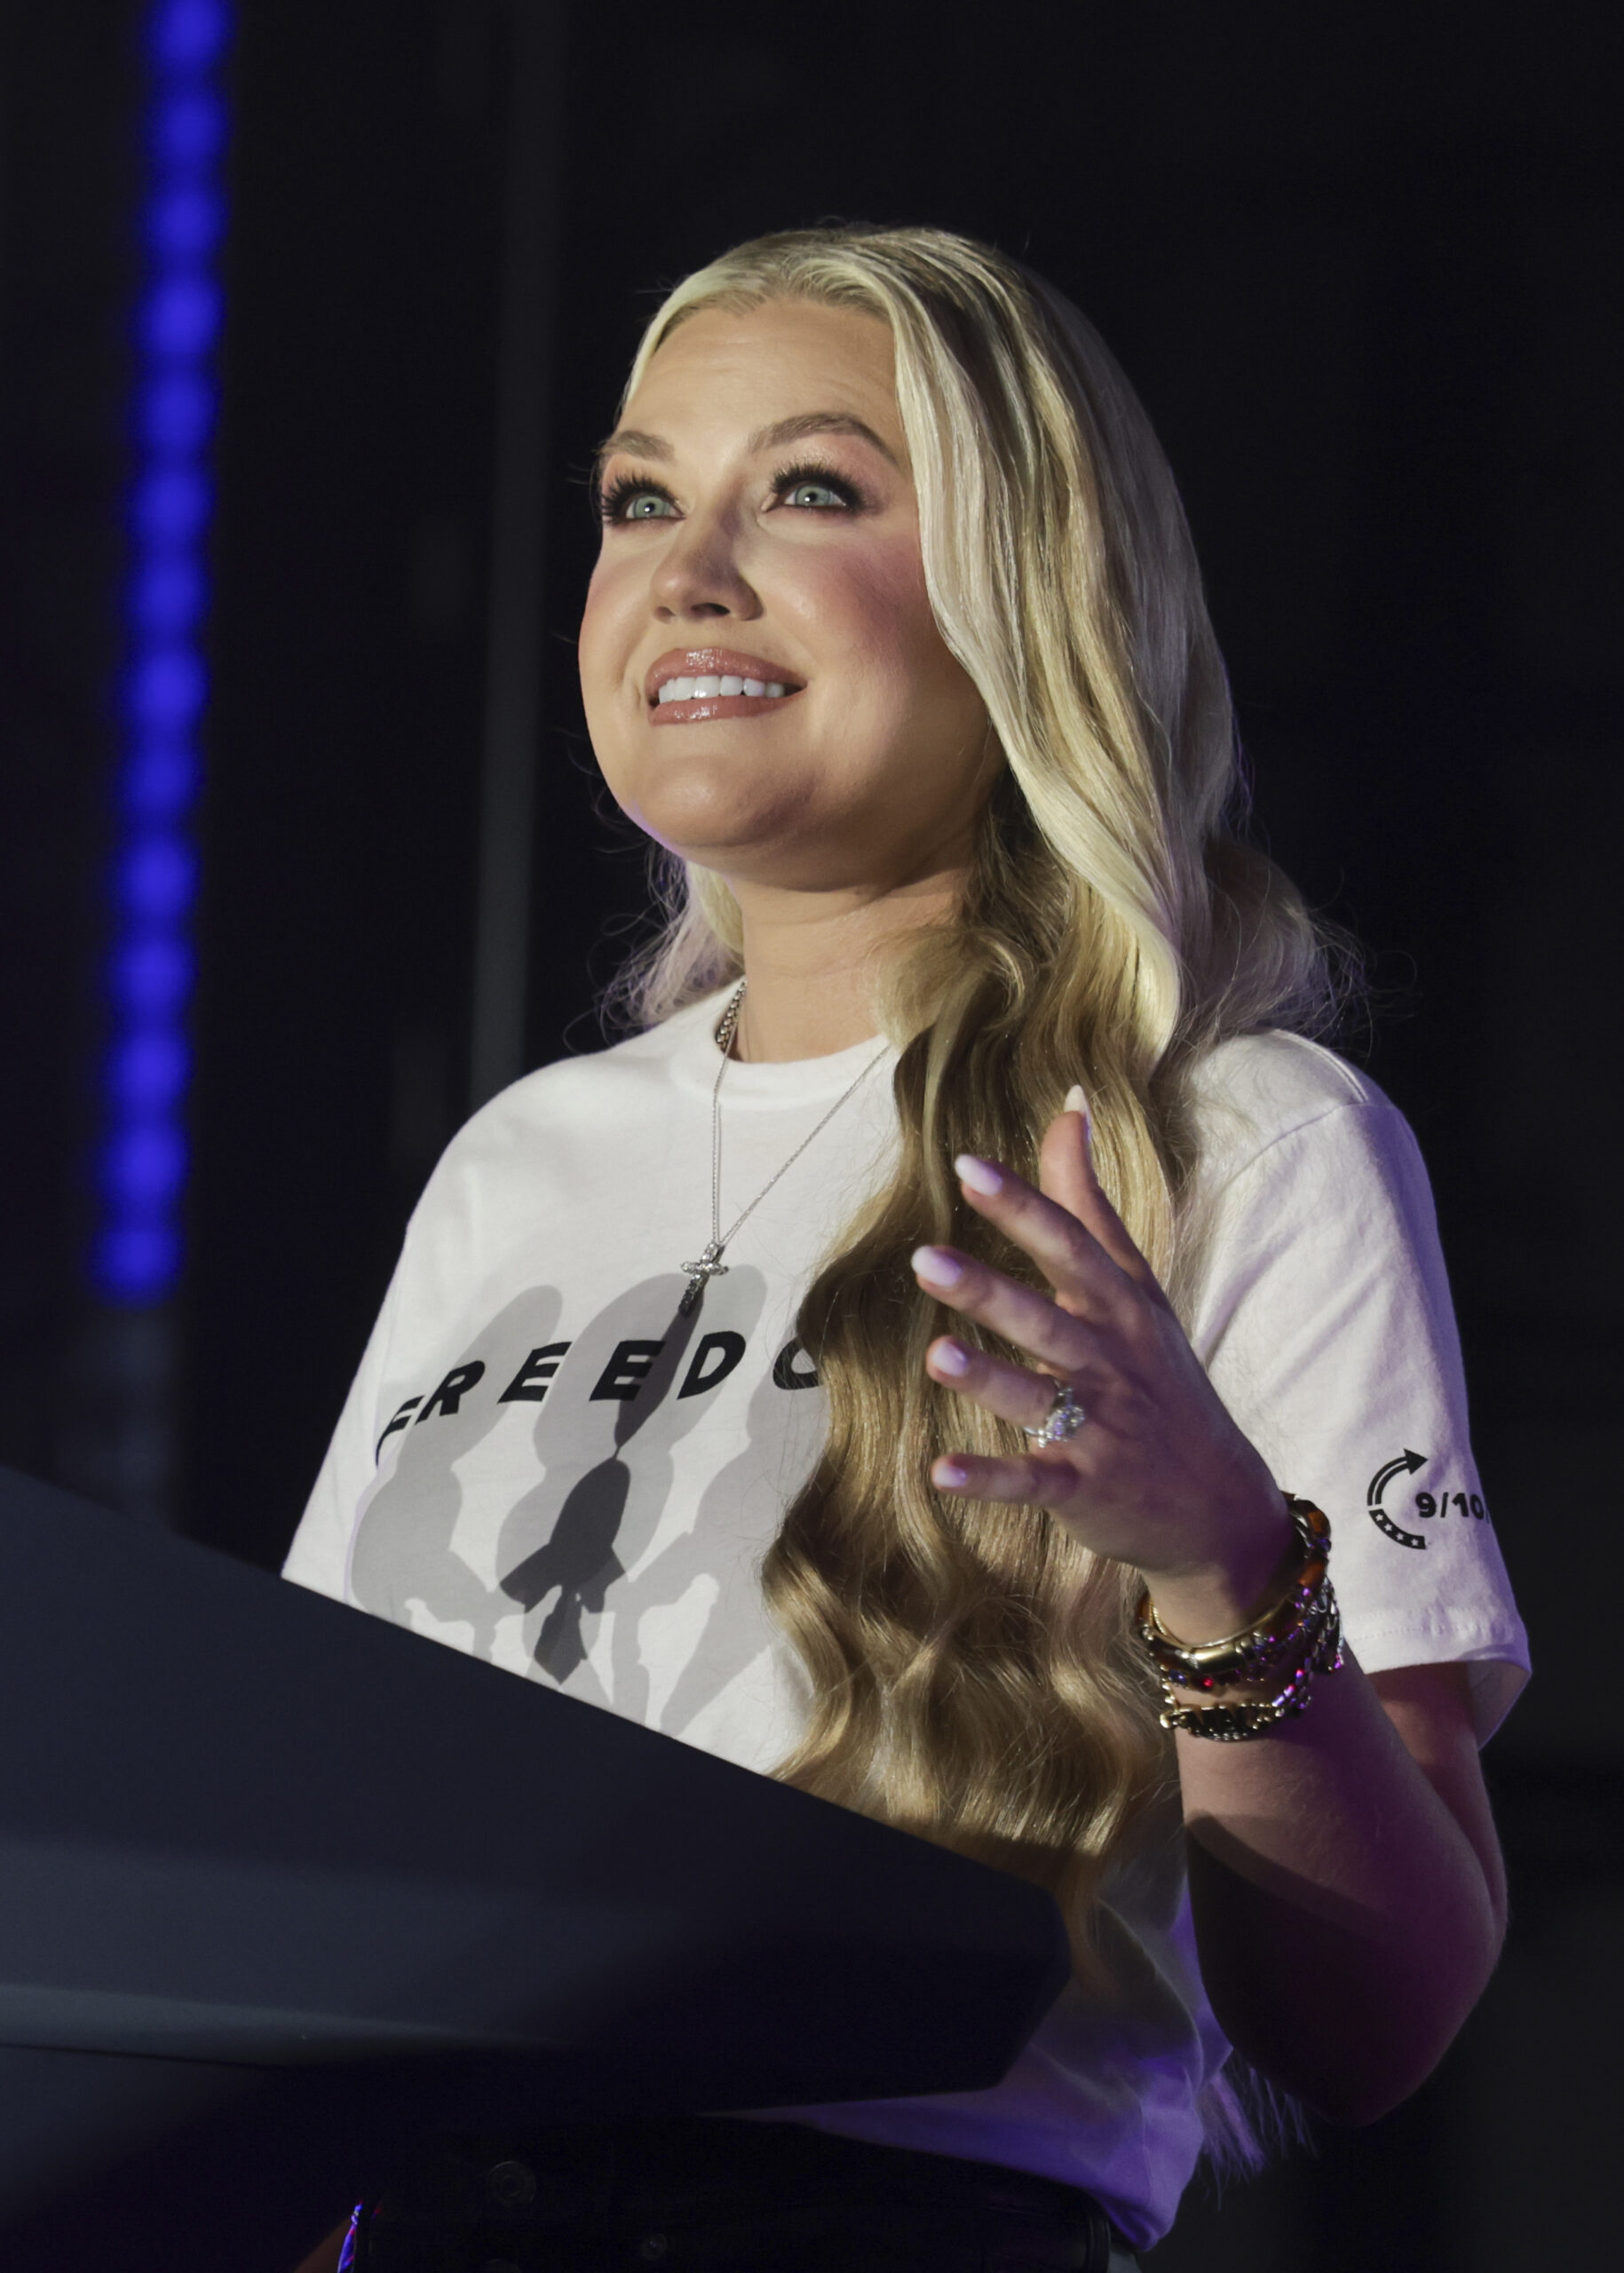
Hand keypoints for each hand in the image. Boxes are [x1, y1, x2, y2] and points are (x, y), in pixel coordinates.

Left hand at [912, 1093, 1294, 1639]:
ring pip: (1037, 1399)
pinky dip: (988, 1479)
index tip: (966, 1167)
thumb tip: (1070, 1106)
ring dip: (987, 1379)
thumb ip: (1089, 1203)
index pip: (1070, 1247)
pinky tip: (939, 1472)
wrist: (1219, 1503)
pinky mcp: (1083, 1490)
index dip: (1020, 1208)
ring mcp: (1100, 1430)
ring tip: (935, 1355)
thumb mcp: (1135, 1288)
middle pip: (1046, 1319)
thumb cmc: (1161, 1378)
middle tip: (923, 1259)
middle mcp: (1111, 1363)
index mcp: (1120, 1308)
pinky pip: (1030, 1482)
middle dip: (988, 1290)